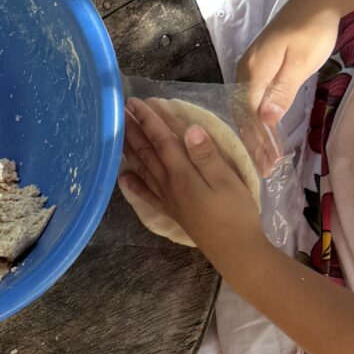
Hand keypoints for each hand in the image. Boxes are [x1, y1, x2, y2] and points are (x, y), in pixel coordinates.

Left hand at [123, 98, 271, 268]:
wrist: (235, 251)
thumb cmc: (236, 213)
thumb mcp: (227, 180)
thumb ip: (206, 155)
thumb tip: (189, 128)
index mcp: (182, 173)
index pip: (161, 140)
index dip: (148, 120)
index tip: (135, 102)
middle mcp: (169, 185)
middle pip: (147, 153)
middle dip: (134, 130)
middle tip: (119, 112)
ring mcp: (169, 200)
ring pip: (143, 170)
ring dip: (130, 151)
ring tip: (117, 136)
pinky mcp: (173, 212)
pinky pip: (147, 195)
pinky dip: (134, 186)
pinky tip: (124, 179)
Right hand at [236, 4, 337, 172]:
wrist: (318, 0)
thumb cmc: (313, 30)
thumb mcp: (302, 62)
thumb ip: (282, 91)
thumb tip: (265, 120)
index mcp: (254, 70)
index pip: (250, 114)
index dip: (257, 141)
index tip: (265, 165)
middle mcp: (245, 69)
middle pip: (243, 113)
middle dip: (252, 141)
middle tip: (263, 169)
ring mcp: (250, 66)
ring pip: (246, 106)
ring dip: (254, 132)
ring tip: (262, 156)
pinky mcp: (259, 64)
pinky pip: (252, 97)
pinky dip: (257, 116)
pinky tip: (262, 130)